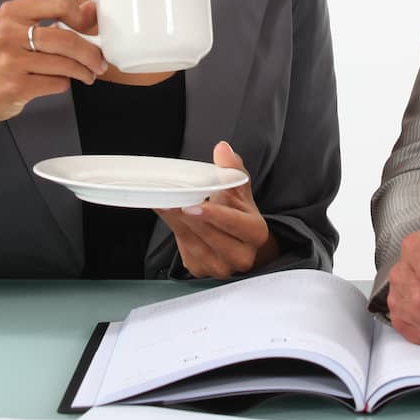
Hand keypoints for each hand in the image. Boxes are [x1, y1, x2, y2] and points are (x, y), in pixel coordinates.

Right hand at [0, 0, 106, 158]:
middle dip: (91, 53)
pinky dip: (65, 84)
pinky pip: (56, 83)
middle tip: (99, 61)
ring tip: (87, 74)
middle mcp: (10, 34)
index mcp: (11, 13)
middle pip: (67, 38)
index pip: (58, 2)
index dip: (81, 15)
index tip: (90, 28)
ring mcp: (12, 62)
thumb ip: (49, 19)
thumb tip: (89, 9)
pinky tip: (61, 83)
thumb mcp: (13, 31)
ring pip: (66, 63)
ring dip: (84, 71)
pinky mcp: (16, 87)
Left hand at [155, 142, 279, 277]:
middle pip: (210, 235)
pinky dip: (174, 230)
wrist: (240, 243)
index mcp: (256, 234)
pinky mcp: (201, 271)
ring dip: (176, 223)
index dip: (213, 215)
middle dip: (188, 218)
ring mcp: (221, 267)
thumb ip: (232, 170)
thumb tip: (222, 149)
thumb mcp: (240, 190)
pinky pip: (184, 250)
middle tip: (169, 200)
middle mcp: (241, 256)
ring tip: (163, 203)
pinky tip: (167, 214)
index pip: (234, 223)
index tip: (191, 205)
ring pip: (194, 244)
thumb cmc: (240, 213)